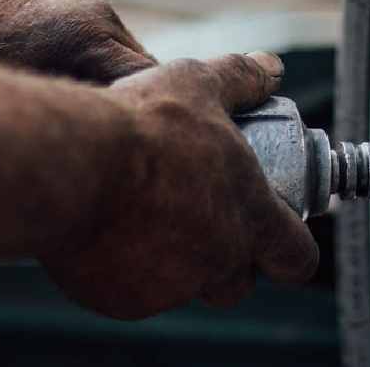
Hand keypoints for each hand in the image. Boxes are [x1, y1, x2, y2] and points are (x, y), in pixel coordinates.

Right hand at [41, 52, 318, 319]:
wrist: (73, 166)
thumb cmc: (142, 124)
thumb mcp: (197, 84)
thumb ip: (241, 79)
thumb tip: (271, 67)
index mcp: (251, 216)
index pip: (296, 258)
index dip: (290, 252)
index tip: (277, 240)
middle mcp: (219, 260)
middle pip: (238, 283)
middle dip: (226, 264)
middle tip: (197, 223)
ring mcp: (173, 288)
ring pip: (183, 287)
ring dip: (173, 264)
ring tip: (141, 219)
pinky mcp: (126, 302)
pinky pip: (134, 294)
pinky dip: (125, 273)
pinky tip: (107, 235)